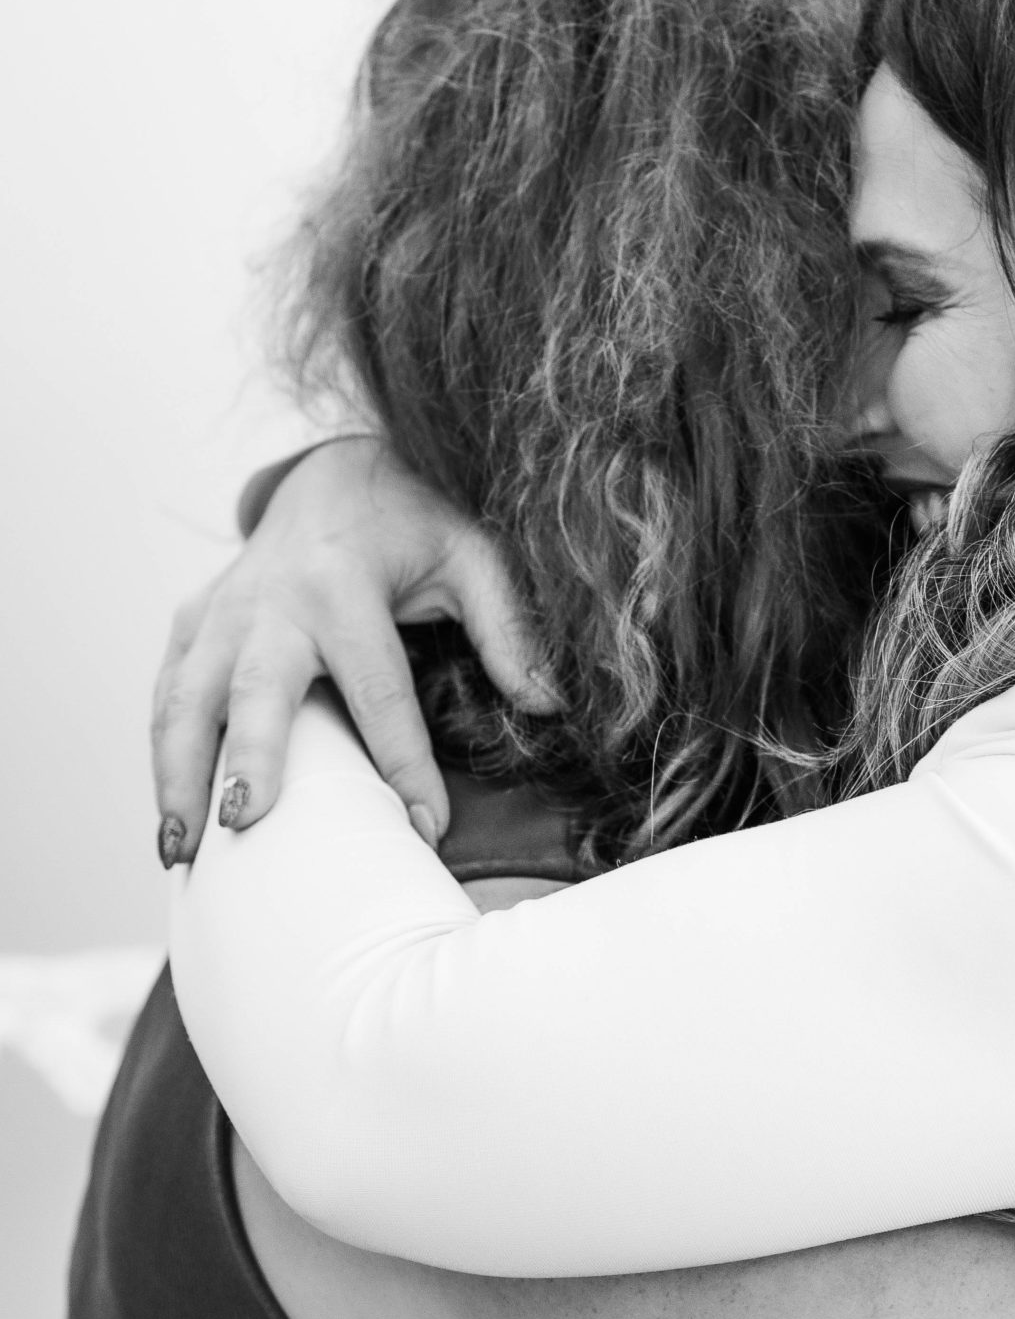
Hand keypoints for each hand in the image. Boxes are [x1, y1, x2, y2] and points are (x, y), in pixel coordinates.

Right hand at [152, 438, 557, 862]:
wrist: (335, 470)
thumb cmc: (410, 519)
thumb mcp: (471, 556)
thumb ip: (507, 627)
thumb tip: (550, 703)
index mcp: (345, 585)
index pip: (380, 692)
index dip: (404, 764)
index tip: (424, 828)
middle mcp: (273, 599)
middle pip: (257, 689)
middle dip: (250, 757)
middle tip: (245, 823)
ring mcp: (224, 610)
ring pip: (185, 697)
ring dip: (176, 772)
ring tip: (180, 848)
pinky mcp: (194, 620)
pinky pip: (166, 689)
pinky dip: (160, 750)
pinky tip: (169, 810)